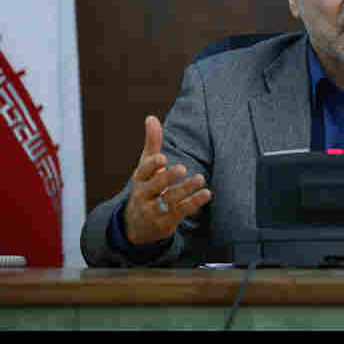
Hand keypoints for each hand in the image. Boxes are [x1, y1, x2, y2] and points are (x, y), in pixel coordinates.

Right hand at [124, 116, 211, 245]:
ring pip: (169, 200)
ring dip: (185, 189)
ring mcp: (154, 210)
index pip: (143, 171)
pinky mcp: (167, 221)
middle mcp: (144, 195)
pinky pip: (181, 211)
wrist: (137, 225)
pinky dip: (193, 202)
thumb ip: (152, 143)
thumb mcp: (146, 166)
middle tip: (182, 168)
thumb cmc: (145, 186)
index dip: (152, 165)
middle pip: (155, 186)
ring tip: (200, 178)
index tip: (162, 158)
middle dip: (168, 178)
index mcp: (139, 179)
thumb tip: (151, 117)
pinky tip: (206, 193)